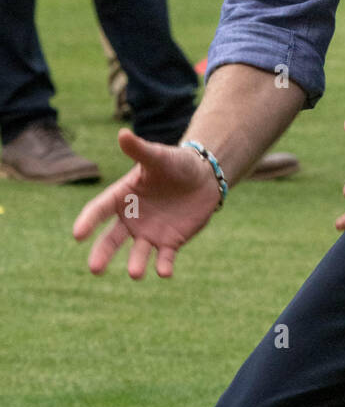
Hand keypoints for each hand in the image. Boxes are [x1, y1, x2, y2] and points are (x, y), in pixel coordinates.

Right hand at [72, 129, 222, 278]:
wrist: (204, 176)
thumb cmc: (176, 163)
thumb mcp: (159, 156)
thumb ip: (140, 150)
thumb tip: (122, 133)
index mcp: (123, 197)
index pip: (100, 210)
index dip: (88, 221)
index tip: (77, 235)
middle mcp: (131, 219)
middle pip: (112, 239)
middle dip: (103, 253)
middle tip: (95, 269)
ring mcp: (150, 233)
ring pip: (138, 253)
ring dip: (136, 263)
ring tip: (135, 273)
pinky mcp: (170, 242)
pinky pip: (165, 258)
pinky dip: (164, 266)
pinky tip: (164, 272)